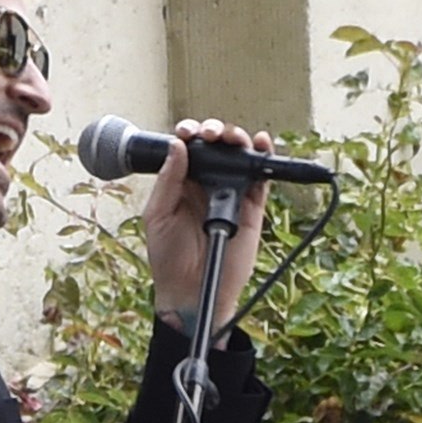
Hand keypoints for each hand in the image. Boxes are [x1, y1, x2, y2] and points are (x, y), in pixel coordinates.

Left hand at [142, 117, 272, 339]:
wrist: (190, 290)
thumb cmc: (168, 258)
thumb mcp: (158, 215)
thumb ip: (168, 181)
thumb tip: (178, 146)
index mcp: (180, 184)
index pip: (188, 150)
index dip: (190, 134)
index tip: (187, 132)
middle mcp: (206, 184)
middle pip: (216, 148)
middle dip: (215, 132)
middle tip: (210, 135)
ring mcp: (230, 194)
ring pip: (239, 157)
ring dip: (238, 140)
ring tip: (231, 139)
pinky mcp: (251, 207)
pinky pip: (260, 179)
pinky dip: (263, 158)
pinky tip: (261, 143)